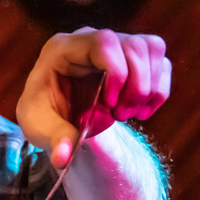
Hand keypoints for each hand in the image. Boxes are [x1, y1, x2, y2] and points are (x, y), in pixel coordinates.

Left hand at [16, 27, 170, 167]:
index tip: (108, 104)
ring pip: (151, 48)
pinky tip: (142, 111)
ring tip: (128, 114)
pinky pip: (160, 62)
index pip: (103, 42)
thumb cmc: (43, 115)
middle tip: (120, 117)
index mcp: (63, 49)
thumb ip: (55, 139)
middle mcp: (90, 40)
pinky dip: (159, 91)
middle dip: (136, 86)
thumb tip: (63, 159)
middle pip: (134, 45)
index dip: (117, 72)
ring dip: (149, 88)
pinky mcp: (132, 58)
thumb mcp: (39, 127)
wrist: (56, 114)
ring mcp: (114, 46)